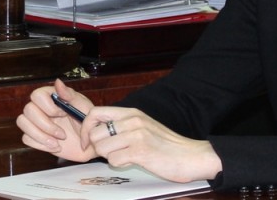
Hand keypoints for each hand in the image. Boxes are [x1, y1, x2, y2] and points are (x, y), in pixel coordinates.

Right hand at [16, 78, 98, 161]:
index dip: (47, 106)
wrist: (90, 144)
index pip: (37, 95)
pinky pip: (26, 138)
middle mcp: (42, 108)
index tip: (63, 114)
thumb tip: (57, 81)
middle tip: (62, 133)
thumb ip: (70, 95)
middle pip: (28, 110)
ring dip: (40, 135)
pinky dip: (41, 144)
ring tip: (58, 142)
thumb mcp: (83, 107)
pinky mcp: (36, 137)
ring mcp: (37, 123)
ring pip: (23, 123)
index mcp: (53, 98)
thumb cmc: (89, 123)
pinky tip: (56, 146)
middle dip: (45, 125)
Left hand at [81, 106, 222, 183]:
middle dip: (98, 147)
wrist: (190, 156)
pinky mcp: (140, 151)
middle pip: (94, 133)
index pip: (96, 113)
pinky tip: (134, 161)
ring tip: (126, 156)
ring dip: (110, 157)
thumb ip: (124, 126)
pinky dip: (120, 164)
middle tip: (112, 152)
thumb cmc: (167, 145)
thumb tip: (98, 133)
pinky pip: (113, 160)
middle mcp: (133, 120)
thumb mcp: (144, 127)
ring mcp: (136, 135)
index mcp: (132, 113)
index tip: (88, 141)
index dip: (86, 128)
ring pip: (101, 148)